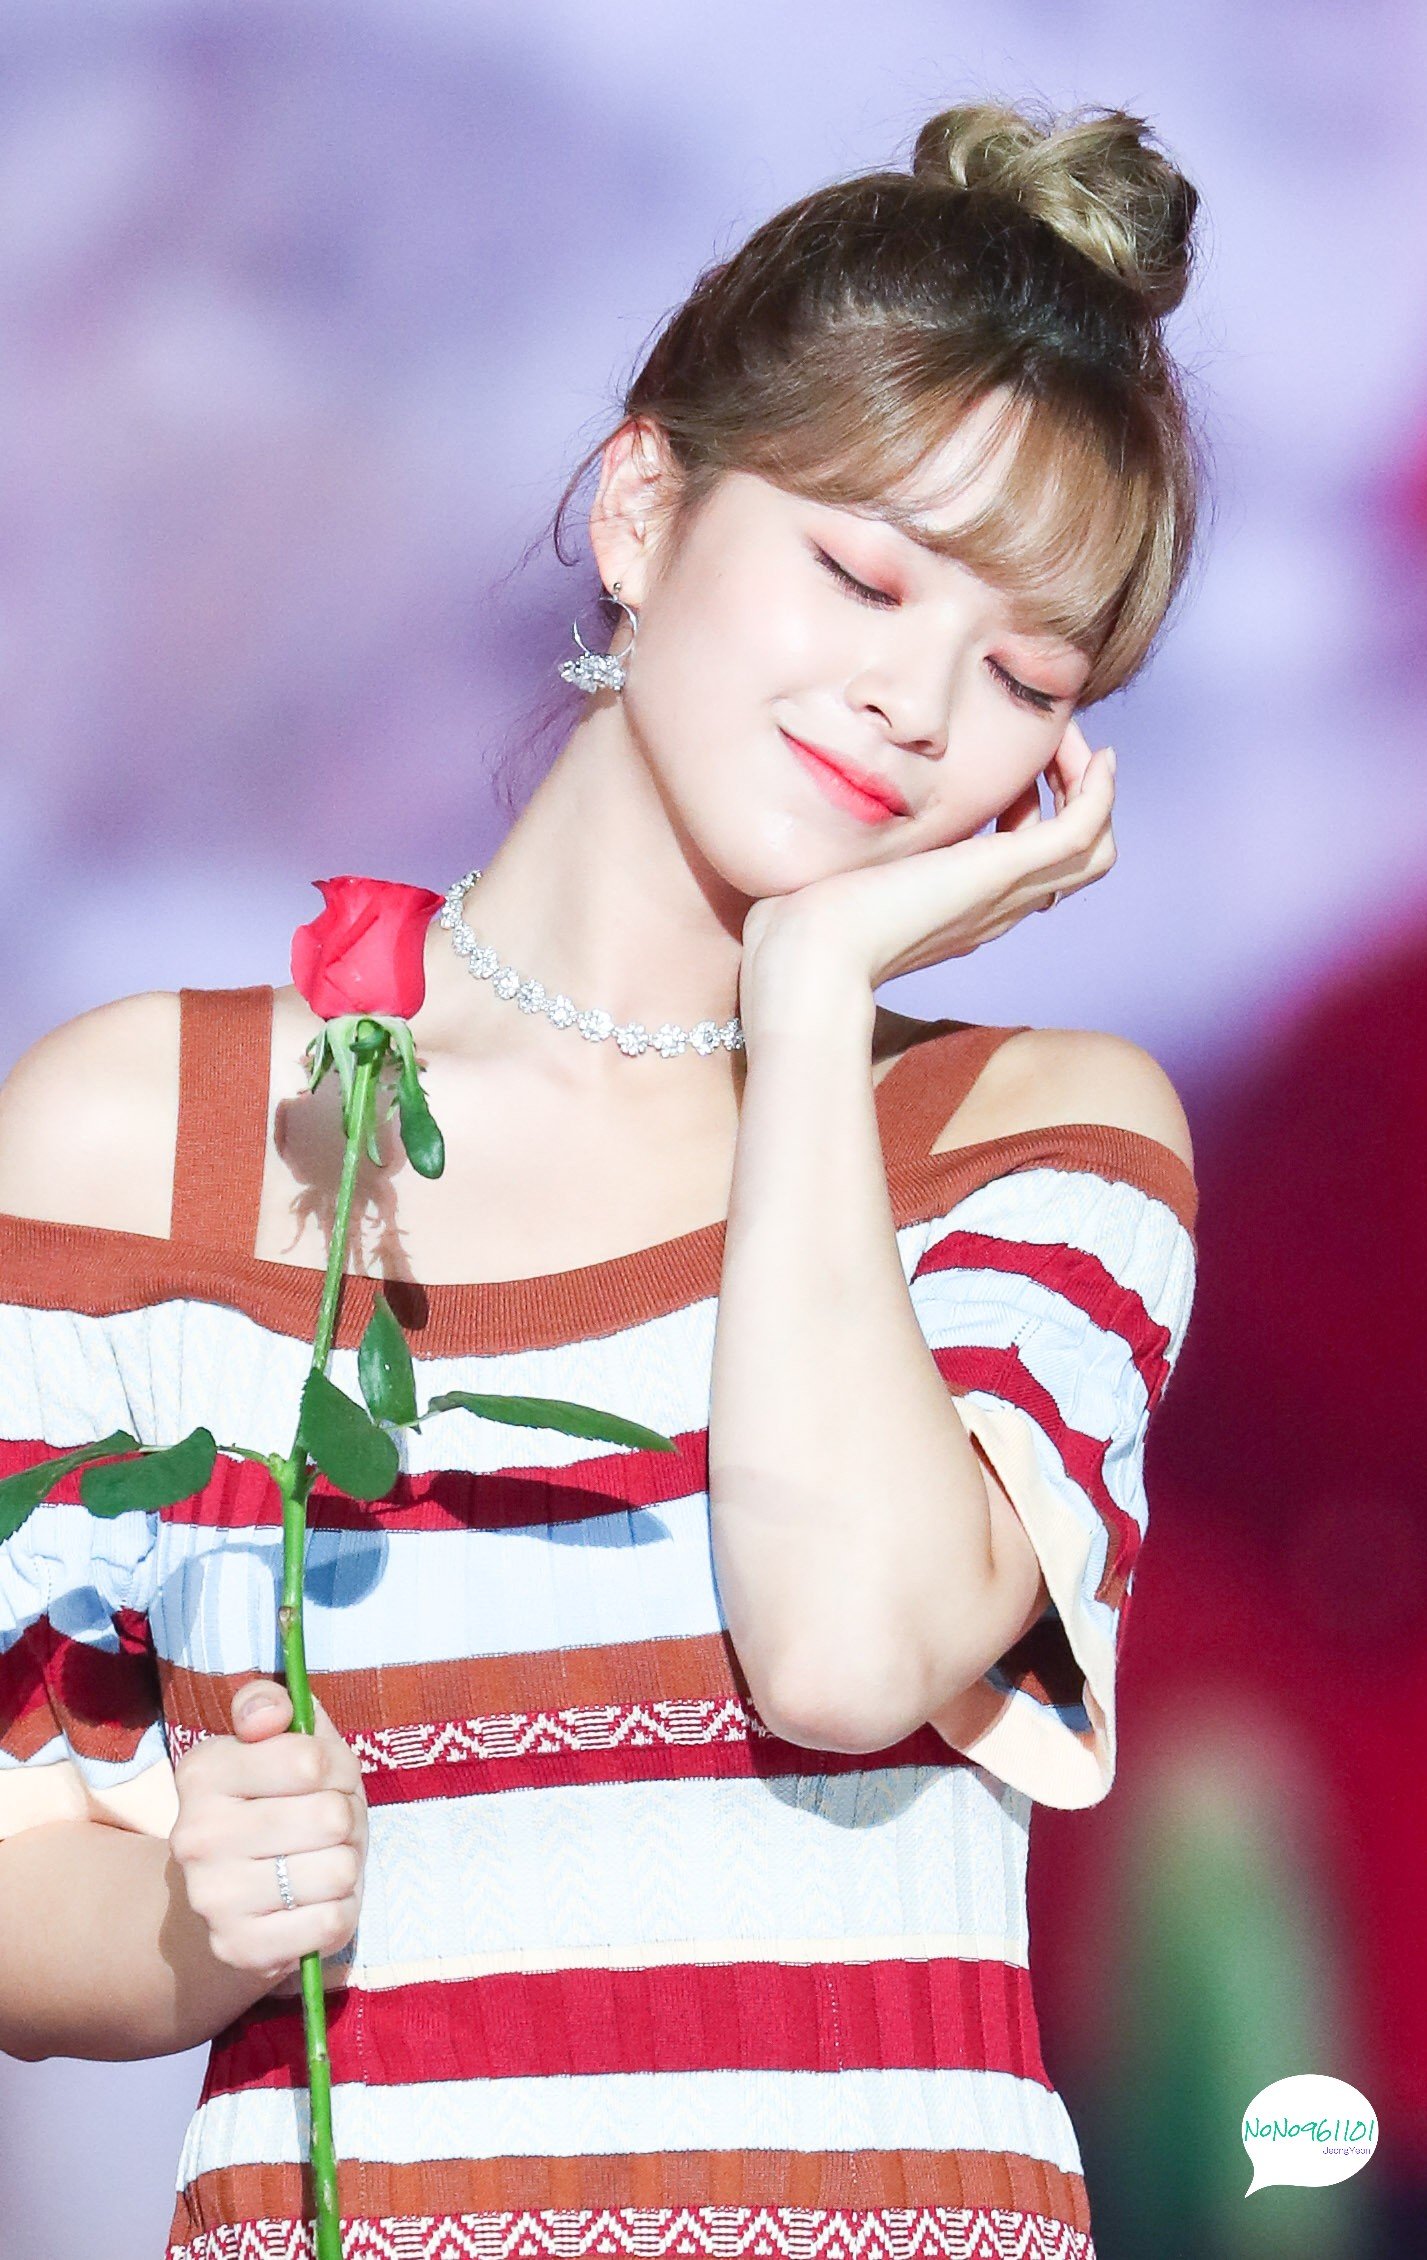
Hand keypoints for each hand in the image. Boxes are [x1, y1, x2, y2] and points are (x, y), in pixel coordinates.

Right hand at [168, 1677, 368, 1998]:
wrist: (228, 1901)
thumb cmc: (273, 1806)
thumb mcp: (276, 1744)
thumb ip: (270, 1706)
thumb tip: (267, 1717)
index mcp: (202, 1771)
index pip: (311, 1760)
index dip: (335, 1768)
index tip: (319, 1779)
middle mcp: (195, 1835)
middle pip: (332, 1816)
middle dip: (346, 1818)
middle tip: (325, 1827)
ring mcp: (213, 1898)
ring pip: (339, 1869)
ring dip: (346, 1865)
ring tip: (319, 1863)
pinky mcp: (240, 1949)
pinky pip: (332, 1922)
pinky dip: (339, 1911)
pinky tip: (312, 1904)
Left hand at [740, 715, 1115, 1004]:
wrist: (805, 960)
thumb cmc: (801, 932)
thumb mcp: (837, 886)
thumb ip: (846, 866)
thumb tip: (822, 846)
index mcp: (960, 912)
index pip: (1025, 870)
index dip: (1033, 817)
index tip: (1012, 779)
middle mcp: (993, 907)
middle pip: (1073, 860)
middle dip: (1071, 796)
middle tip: (1054, 751)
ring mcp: (1003, 890)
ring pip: (1093, 847)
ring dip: (1089, 787)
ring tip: (1071, 744)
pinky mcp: (1001, 869)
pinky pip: (1083, 830)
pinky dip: (1098, 791)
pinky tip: (1096, 756)